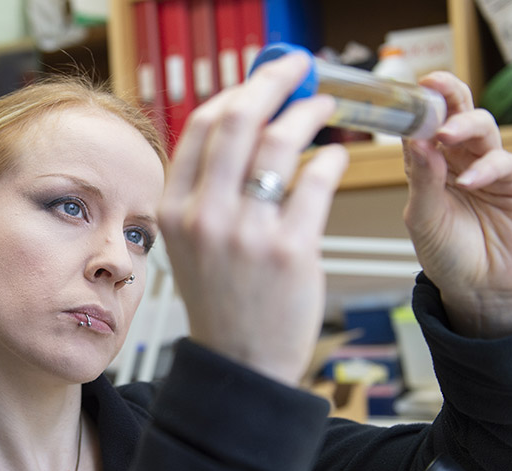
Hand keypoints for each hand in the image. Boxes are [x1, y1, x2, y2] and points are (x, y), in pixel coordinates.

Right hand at [158, 53, 348, 385]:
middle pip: (239, 119)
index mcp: (175, 208)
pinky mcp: (290, 251)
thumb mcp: (190, 241)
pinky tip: (336, 157)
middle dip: (274, 80)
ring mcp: (246, 234)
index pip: (202, 125)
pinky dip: (331, 160)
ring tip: (325, 107)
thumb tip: (245, 123)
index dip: (239, 89)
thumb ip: (206, 188)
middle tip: (299, 67)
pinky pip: (316, 183)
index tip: (263, 76)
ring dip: (309, 113)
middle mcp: (204, 216)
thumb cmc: (223, 299)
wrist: (241, 361)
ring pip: (280, 143)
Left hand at [402, 72, 511, 338]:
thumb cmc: (446, 254)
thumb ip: (421, 179)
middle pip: (456, 114)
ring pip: (482, 128)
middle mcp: (459, 160)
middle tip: (434, 86)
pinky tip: (470, 181)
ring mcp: (489, 167)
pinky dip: (486, 168)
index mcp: (429, 164)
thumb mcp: (423, 217)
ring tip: (447, 134)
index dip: (414, 107)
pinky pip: (504, 161)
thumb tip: (415, 140)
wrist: (479, 289)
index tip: (404, 92)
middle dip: (447, 95)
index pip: (422, 126)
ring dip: (464, 124)